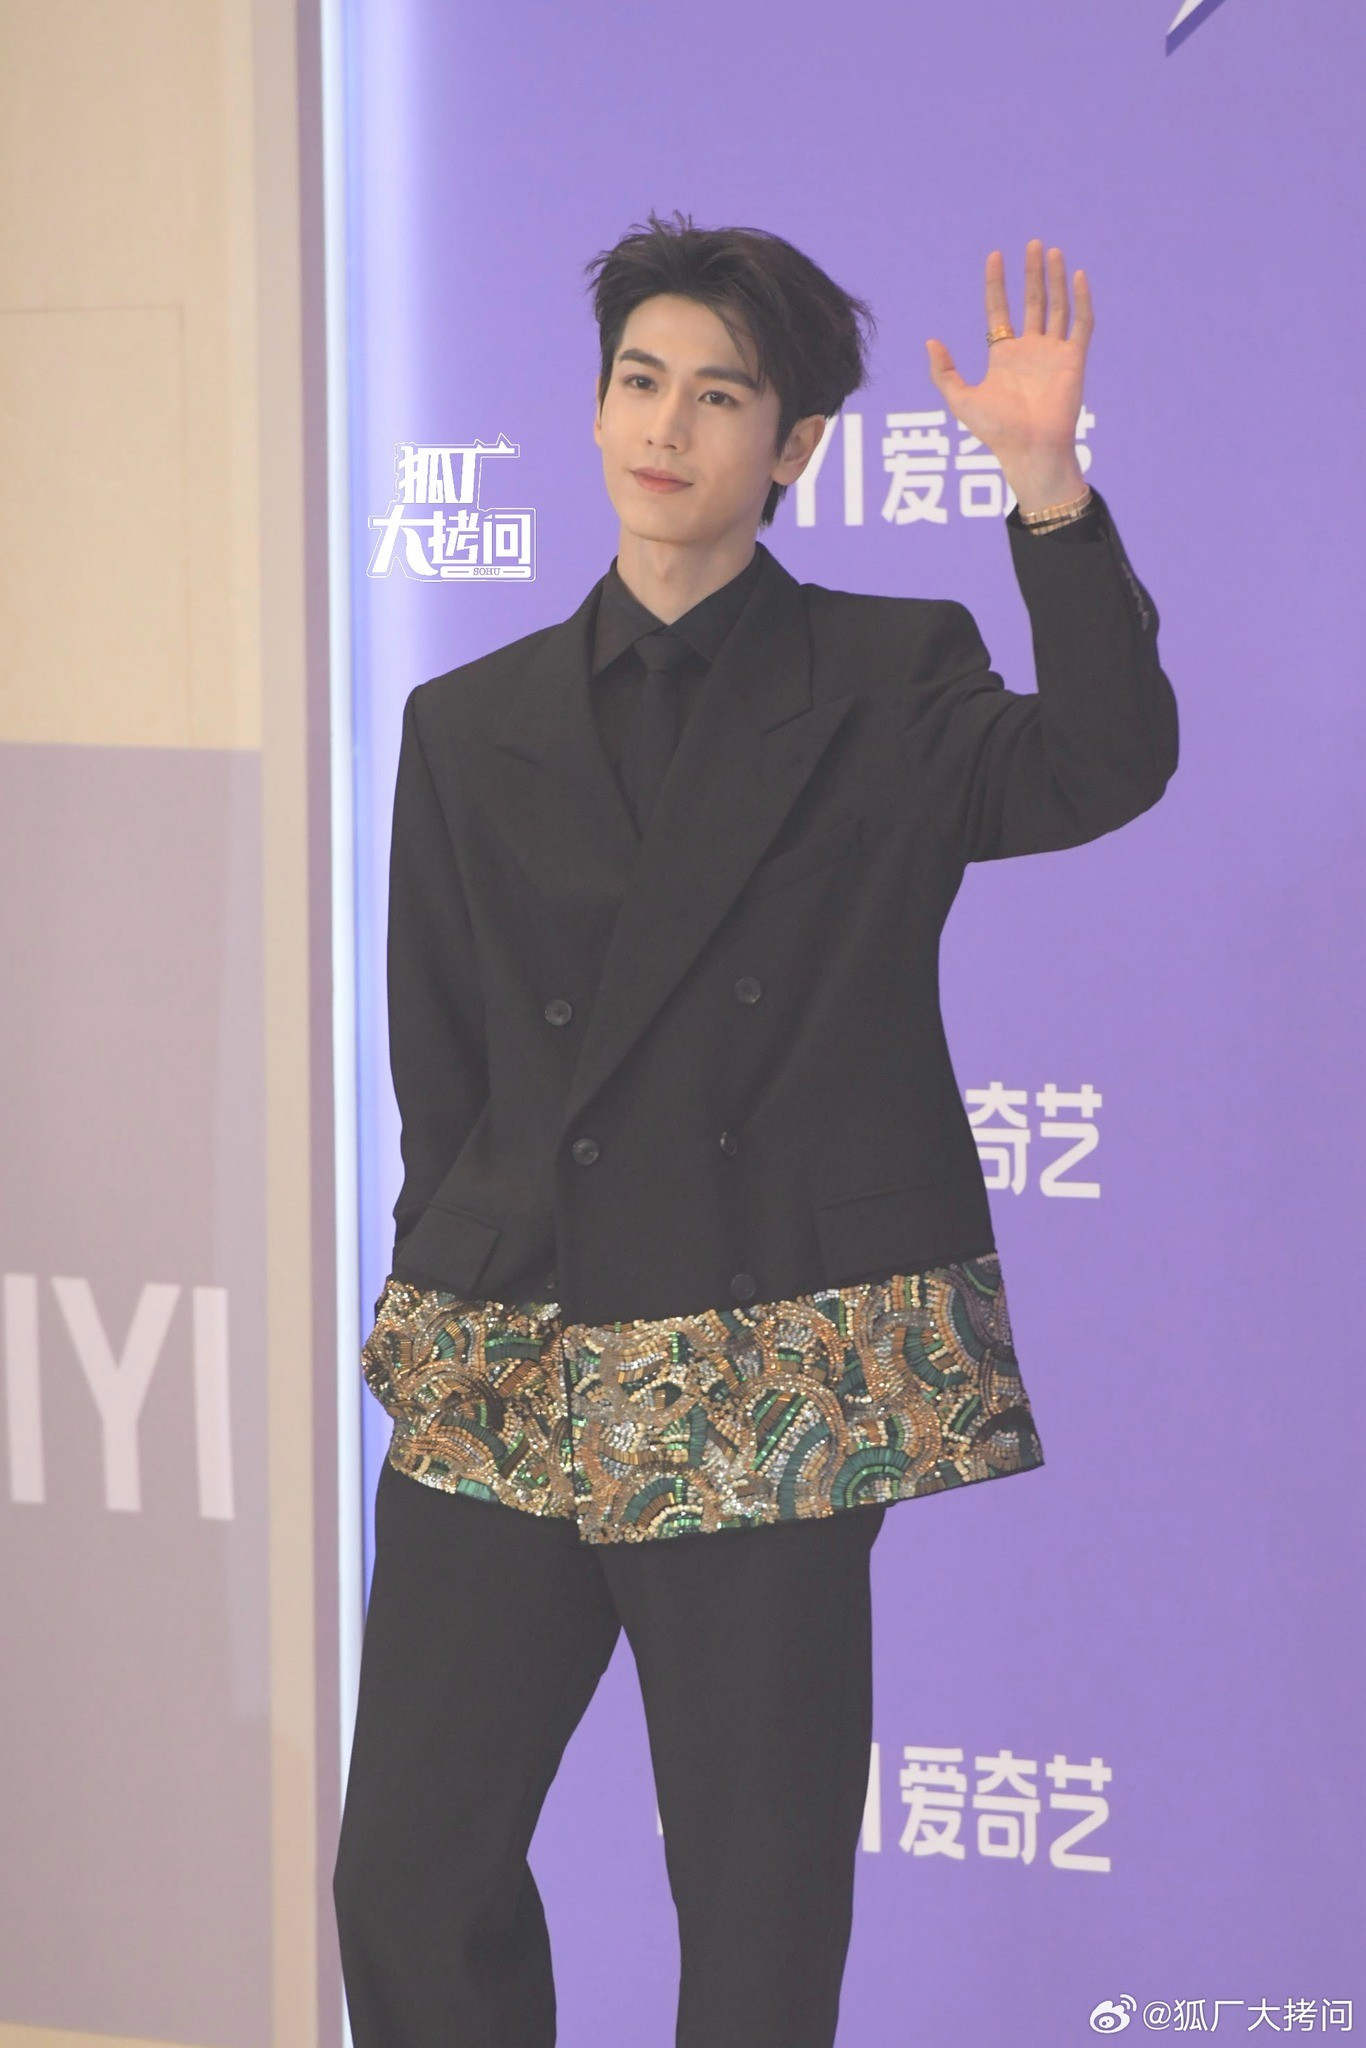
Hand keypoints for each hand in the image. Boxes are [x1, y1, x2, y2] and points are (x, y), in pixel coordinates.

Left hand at [925, 240, 1092, 511]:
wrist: (1030, 449)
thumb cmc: (996, 431)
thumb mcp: (960, 400)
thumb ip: (943, 373)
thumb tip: (930, 341)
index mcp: (1003, 355)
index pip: (999, 309)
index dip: (996, 283)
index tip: (995, 256)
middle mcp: (1030, 350)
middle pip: (1031, 301)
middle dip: (1031, 273)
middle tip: (1032, 244)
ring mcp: (1053, 353)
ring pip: (1057, 306)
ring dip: (1055, 279)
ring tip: (1051, 251)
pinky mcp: (1074, 359)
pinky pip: (1081, 324)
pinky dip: (1082, 300)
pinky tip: (1077, 276)